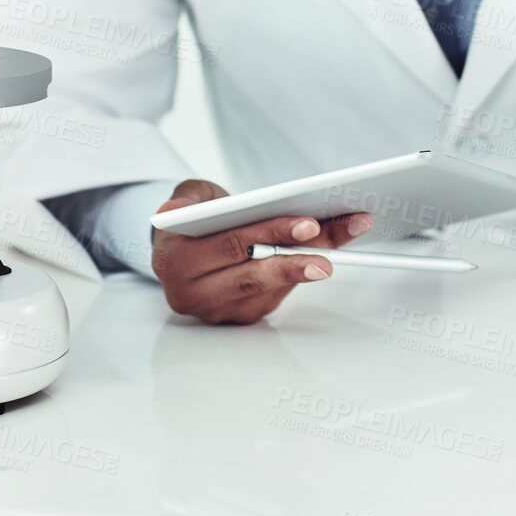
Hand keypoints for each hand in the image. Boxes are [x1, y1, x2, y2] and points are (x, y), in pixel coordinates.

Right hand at [151, 179, 372, 324]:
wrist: (182, 252)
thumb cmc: (191, 221)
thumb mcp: (188, 199)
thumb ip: (187, 201)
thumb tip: (176, 210)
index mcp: (175, 260)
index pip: (231, 245)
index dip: (271, 233)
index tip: (309, 224)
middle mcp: (193, 293)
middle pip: (253, 277)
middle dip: (298, 261)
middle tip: (333, 252)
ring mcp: (218, 309)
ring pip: (269, 289)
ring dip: (307, 267)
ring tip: (339, 248)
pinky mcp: (239, 317)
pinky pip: (274, 298)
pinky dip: (299, 276)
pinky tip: (323, 255)